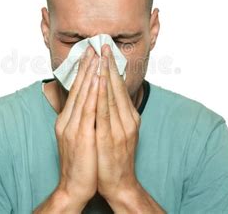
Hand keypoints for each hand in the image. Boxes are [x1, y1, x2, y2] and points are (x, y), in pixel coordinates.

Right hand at [53, 45, 99, 210]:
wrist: (74, 187)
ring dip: (90, 73)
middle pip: (77, 88)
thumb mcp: (77, 137)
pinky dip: (93, 92)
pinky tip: (97, 79)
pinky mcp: (81, 135)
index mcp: (66, 119)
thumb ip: (80, 120)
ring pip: (82, 94)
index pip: (75, 90)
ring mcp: (73, 127)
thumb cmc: (80, 163)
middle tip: (92, 46)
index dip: (82, 71)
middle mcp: (67, 120)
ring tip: (96, 55)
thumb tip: (89, 105)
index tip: (89, 54)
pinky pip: (88, 109)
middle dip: (86, 66)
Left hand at [95, 44, 141, 202]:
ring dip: (105, 74)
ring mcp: (120, 127)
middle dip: (109, 64)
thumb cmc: (116, 156)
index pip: (120, 86)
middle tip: (103, 44)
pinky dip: (101, 95)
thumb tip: (106, 95)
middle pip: (117, 87)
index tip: (106, 50)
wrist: (120, 183)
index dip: (113, 67)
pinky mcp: (110, 137)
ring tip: (100, 56)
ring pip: (111, 96)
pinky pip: (104, 112)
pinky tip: (97, 82)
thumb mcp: (119, 130)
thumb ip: (114, 113)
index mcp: (130, 116)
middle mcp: (128, 118)